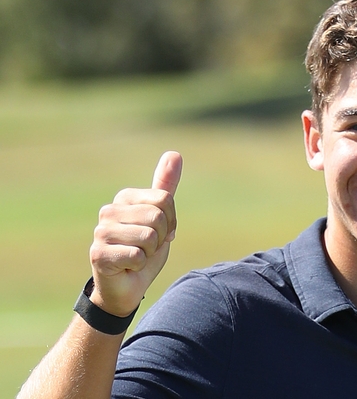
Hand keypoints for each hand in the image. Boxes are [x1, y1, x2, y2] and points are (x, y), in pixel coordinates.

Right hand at [88, 151, 182, 316]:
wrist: (126, 286)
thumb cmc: (144, 250)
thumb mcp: (161, 217)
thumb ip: (166, 187)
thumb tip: (175, 153)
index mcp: (124, 198)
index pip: (164, 199)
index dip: (170, 221)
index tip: (160, 233)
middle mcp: (109, 211)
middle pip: (158, 217)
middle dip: (161, 237)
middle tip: (148, 248)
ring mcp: (100, 232)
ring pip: (149, 237)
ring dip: (150, 253)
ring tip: (137, 256)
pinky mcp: (98, 254)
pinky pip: (138, 255)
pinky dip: (140, 265)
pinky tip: (128, 267)